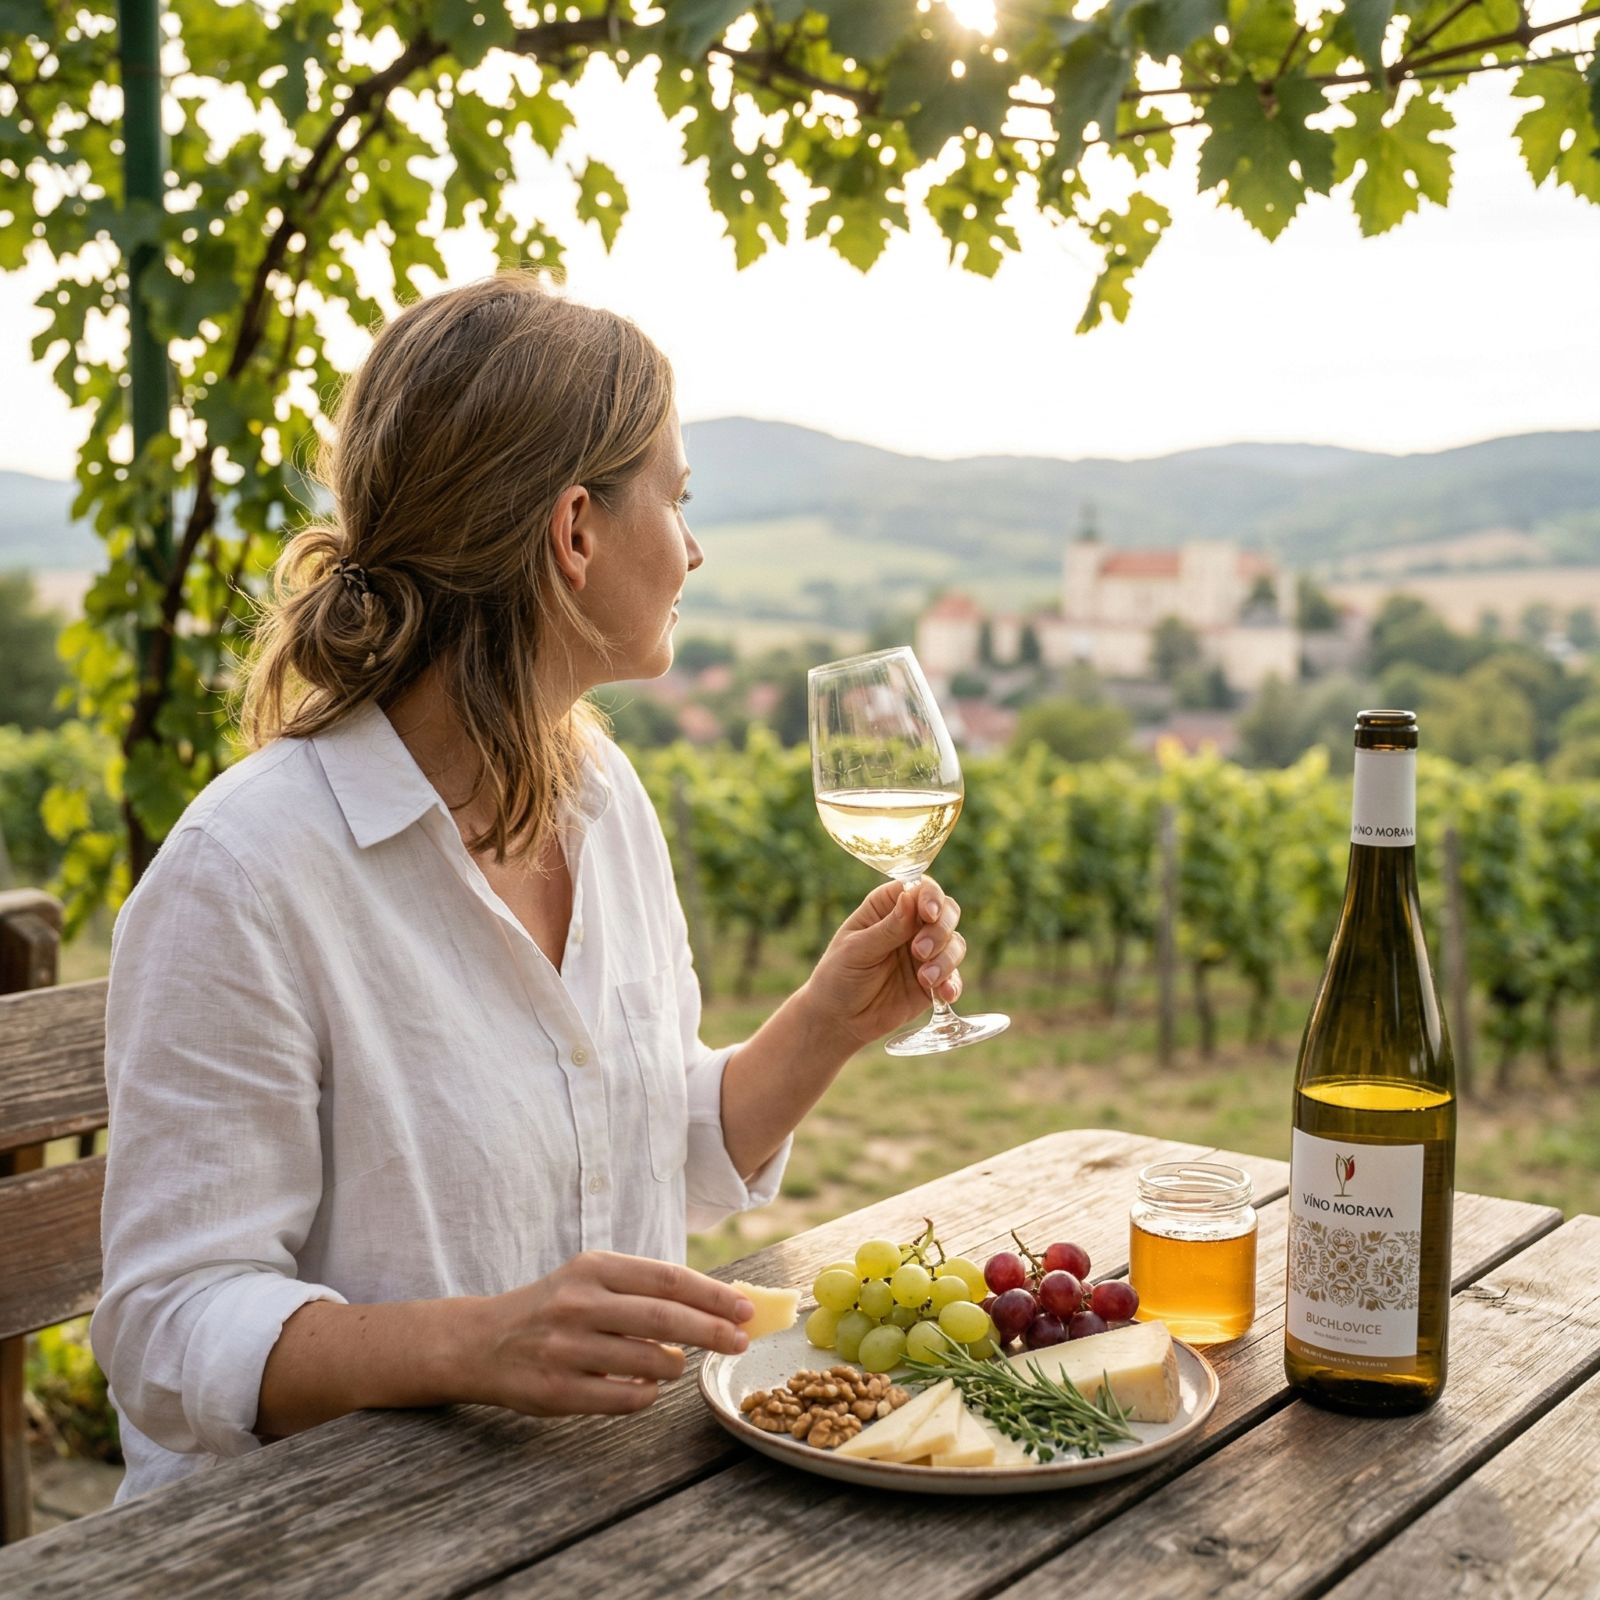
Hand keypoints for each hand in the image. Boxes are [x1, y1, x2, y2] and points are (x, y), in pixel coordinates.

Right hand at [462, 1252, 753, 1416]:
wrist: (481, 1342)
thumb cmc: (552, 1307)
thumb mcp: (590, 1278)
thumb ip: (642, 1288)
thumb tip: (714, 1302)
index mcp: (593, 1268)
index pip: (667, 1279)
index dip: (712, 1295)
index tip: (745, 1308)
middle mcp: (578, 1304)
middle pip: (664, 1318)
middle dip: (712, 1330)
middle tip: (741, 1341)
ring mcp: (566, 1349)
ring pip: (649, 1361)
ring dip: (676, 1365)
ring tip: (677, 1362)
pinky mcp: (558, 1391)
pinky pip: (626, 1398)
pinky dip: (647, 1393)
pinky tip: (645, 1385)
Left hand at [803, 876, 966, 1048]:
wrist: (839, 1020)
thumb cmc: (839, 976)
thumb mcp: (857, 950)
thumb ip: (887, 928)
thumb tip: (910, 897)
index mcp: (887, 907)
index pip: (919, 888)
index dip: (930, 896)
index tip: (929, 914)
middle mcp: (910, 925)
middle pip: (946, 912)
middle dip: (940, 930)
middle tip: (920, 952)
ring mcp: (925, 953)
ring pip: (954, 944)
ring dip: (946, 959)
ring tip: (925, 979)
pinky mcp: (933, 981)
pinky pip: (954, 977)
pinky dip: (953, 983)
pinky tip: (945, 994)